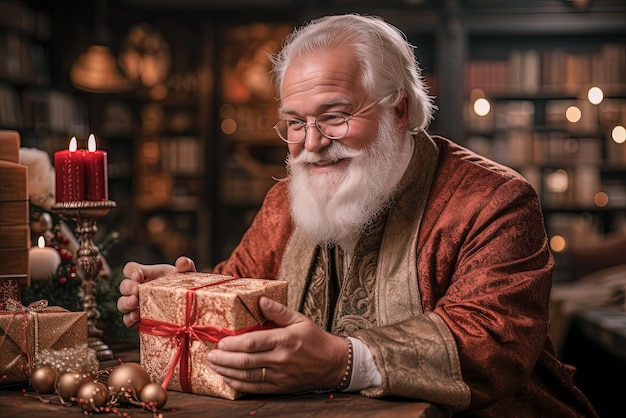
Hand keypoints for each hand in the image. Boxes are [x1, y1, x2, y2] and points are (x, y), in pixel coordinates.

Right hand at [116, 256, 195, 326]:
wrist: (188, 304)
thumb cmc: (183, 285)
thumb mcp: (186, 274)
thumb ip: (185, 266)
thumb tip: (182, 261)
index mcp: (146, 274)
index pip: (130, 269)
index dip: (131, 271)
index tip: (139, 276)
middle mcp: (137, 288)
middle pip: (124, 286)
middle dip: (128, 287)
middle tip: (137, 291)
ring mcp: (136, 304)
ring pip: (122, 303)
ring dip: (126, 304)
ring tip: (135, 305)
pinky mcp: (138, 318)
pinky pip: (127, 320)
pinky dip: (130, 320)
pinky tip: (137, 319)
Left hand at [207, 296, 348, 393]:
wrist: (333, 363)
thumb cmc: (315, 339)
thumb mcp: (299, 319)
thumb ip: (278, 311)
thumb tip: (260, 301)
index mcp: (285, 339)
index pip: (252, 342)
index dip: (233, 344)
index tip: (220, 342)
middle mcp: (281, 359)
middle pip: (246, 361)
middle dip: (224, 359)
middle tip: (210, 355)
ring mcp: (281, 375)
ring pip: (248, 376)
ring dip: (227, 372)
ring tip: (214, 366)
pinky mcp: (281, 387)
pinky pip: (256, 388)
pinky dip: (240, 384)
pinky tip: (229, 379)